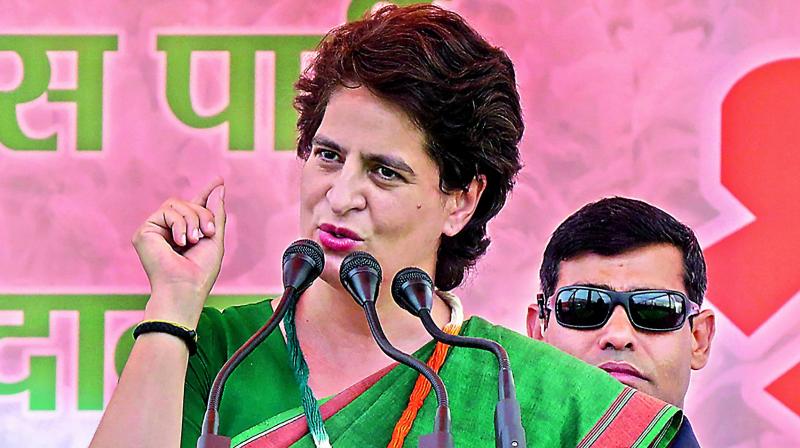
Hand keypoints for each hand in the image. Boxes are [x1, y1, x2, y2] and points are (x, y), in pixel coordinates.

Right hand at [132, 178, 225, 326]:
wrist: (185, 288)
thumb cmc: (200, 271)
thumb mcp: (215, 239)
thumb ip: (215, 213)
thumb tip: (219, 187)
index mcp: (187, 233)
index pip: (196, 207)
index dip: (207, 192)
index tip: (219, 180)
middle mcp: (169, 230)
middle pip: (189, 203)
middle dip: (204, 214)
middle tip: (208, 233)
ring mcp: (155, 230)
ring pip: (178, 204)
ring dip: (193, 219)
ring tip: (194, 240)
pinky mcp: (144, 231)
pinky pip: (167, 211)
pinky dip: (179, 224)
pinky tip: (180, 242)